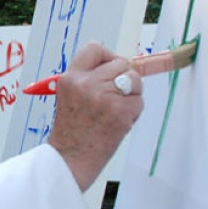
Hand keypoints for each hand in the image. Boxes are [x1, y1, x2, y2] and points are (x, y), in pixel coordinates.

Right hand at [48, 42, 143, 190]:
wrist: (70, 159)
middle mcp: (87, 83)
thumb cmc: (71, 133)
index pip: (94, 49)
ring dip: (132, 94)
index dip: (108, 56)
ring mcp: (104, 96)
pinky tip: (119, 123)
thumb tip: (118, 69)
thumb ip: (88, 81)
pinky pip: (139, 101)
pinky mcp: (120, 111)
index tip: (112, 67)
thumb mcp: (68, 98)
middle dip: (124, 77)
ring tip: (116, 111)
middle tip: (117, 95)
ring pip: (134, 80)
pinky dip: (134, 112)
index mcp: (70, 78)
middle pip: (121, 63)